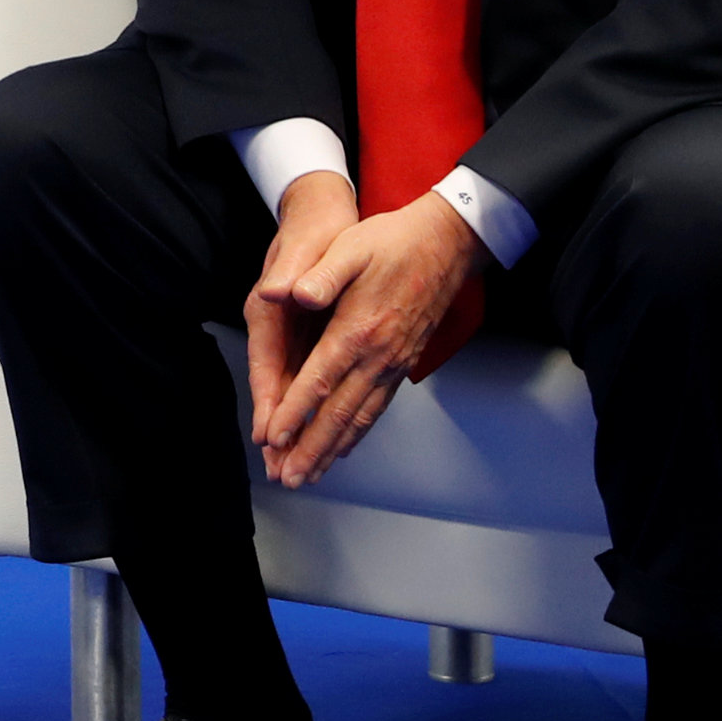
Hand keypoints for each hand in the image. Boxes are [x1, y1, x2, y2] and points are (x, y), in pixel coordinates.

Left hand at [252, 189, 487, 488]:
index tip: (273, 438)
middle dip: (310, 448)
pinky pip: (377, 407)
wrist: (447, 243)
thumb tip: (293, 294)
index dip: (294, 412)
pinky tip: (344, 446)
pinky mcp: (402, 362)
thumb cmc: (393, 242)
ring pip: (359, 417)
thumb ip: (321, 273)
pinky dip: (358, 432)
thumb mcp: (350, 246)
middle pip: (339, 412)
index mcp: (358, 329)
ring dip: (332, 449)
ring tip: (310, 475)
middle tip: (289, 478)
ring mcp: (393, 363)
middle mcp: (378, 355)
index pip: (319, 380)